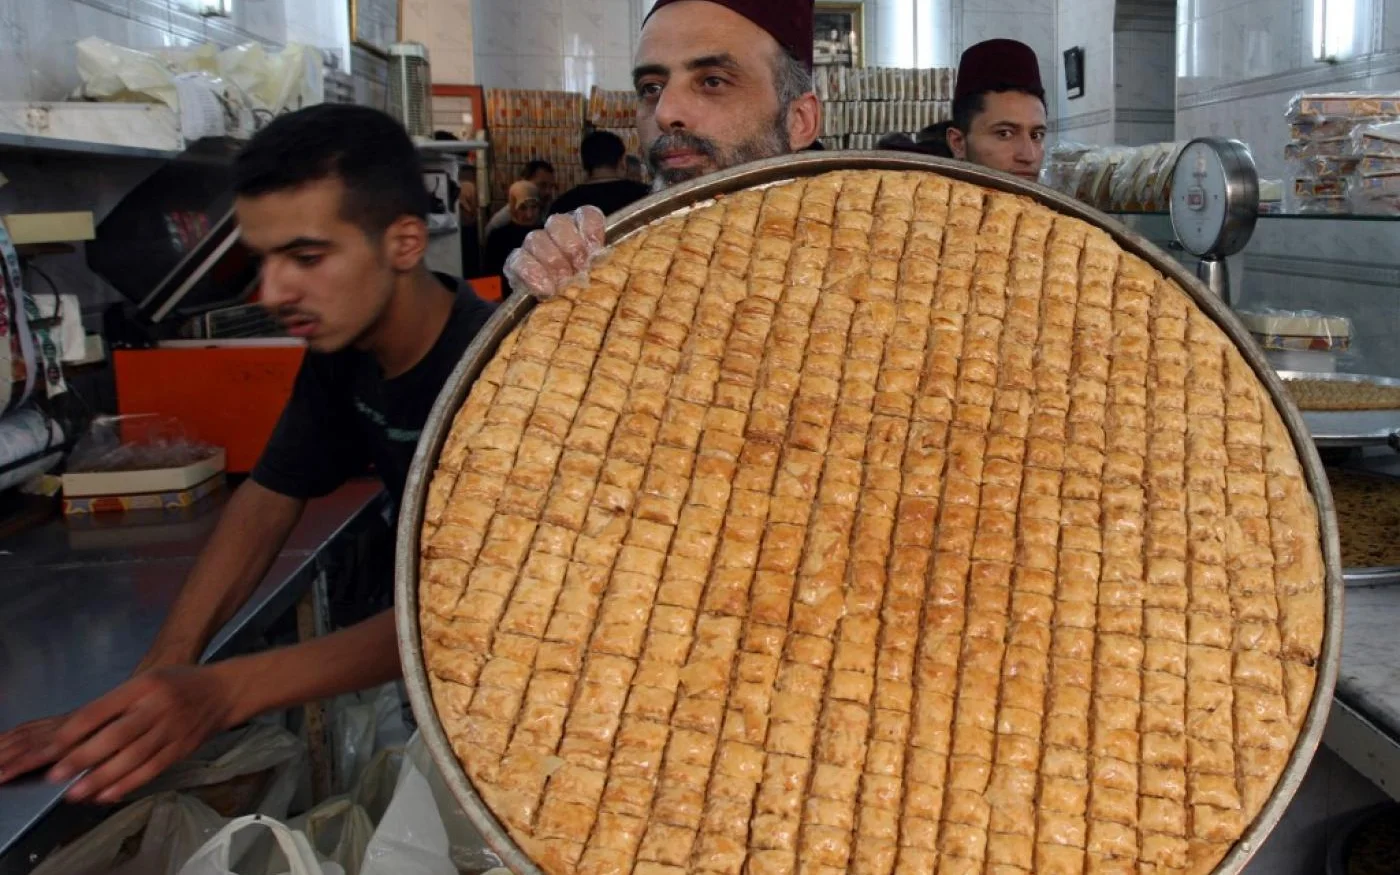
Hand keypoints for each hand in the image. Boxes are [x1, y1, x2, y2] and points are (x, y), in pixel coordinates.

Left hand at [0, 665, 239, 803]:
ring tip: (75, 793)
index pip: (101, 710)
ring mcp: (172, 730)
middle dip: (83, 758)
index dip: (74, 731)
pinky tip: (108, 794)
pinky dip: (129, 784)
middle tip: (55, 775)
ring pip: (133, 758)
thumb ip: (116, 704)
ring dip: (102, 777)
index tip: (51, 749)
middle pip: (116, 736)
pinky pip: (152, 769)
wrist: (224, 692)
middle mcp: (157, 707)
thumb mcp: (146, 681)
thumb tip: (77, 734)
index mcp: (143, 686)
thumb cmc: (178, 684)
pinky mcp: (182, 748)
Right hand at [503, 206, 605, 299]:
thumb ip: (600, 265)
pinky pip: (517, 260)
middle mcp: (555, 233)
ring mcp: (533, 246)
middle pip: (558, 223)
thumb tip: (603, 259)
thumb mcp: (598, 280)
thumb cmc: (581, 294)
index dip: (591, 228)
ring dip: (552, 259)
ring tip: (563, 281)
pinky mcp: (515, 264)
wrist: (551, 316)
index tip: (596, 249)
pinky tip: (546, 288)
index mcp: (580, 231)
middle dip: (571, 246)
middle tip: (580, 268)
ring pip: (537, 238)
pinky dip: (532, 273)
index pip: (586, 215)